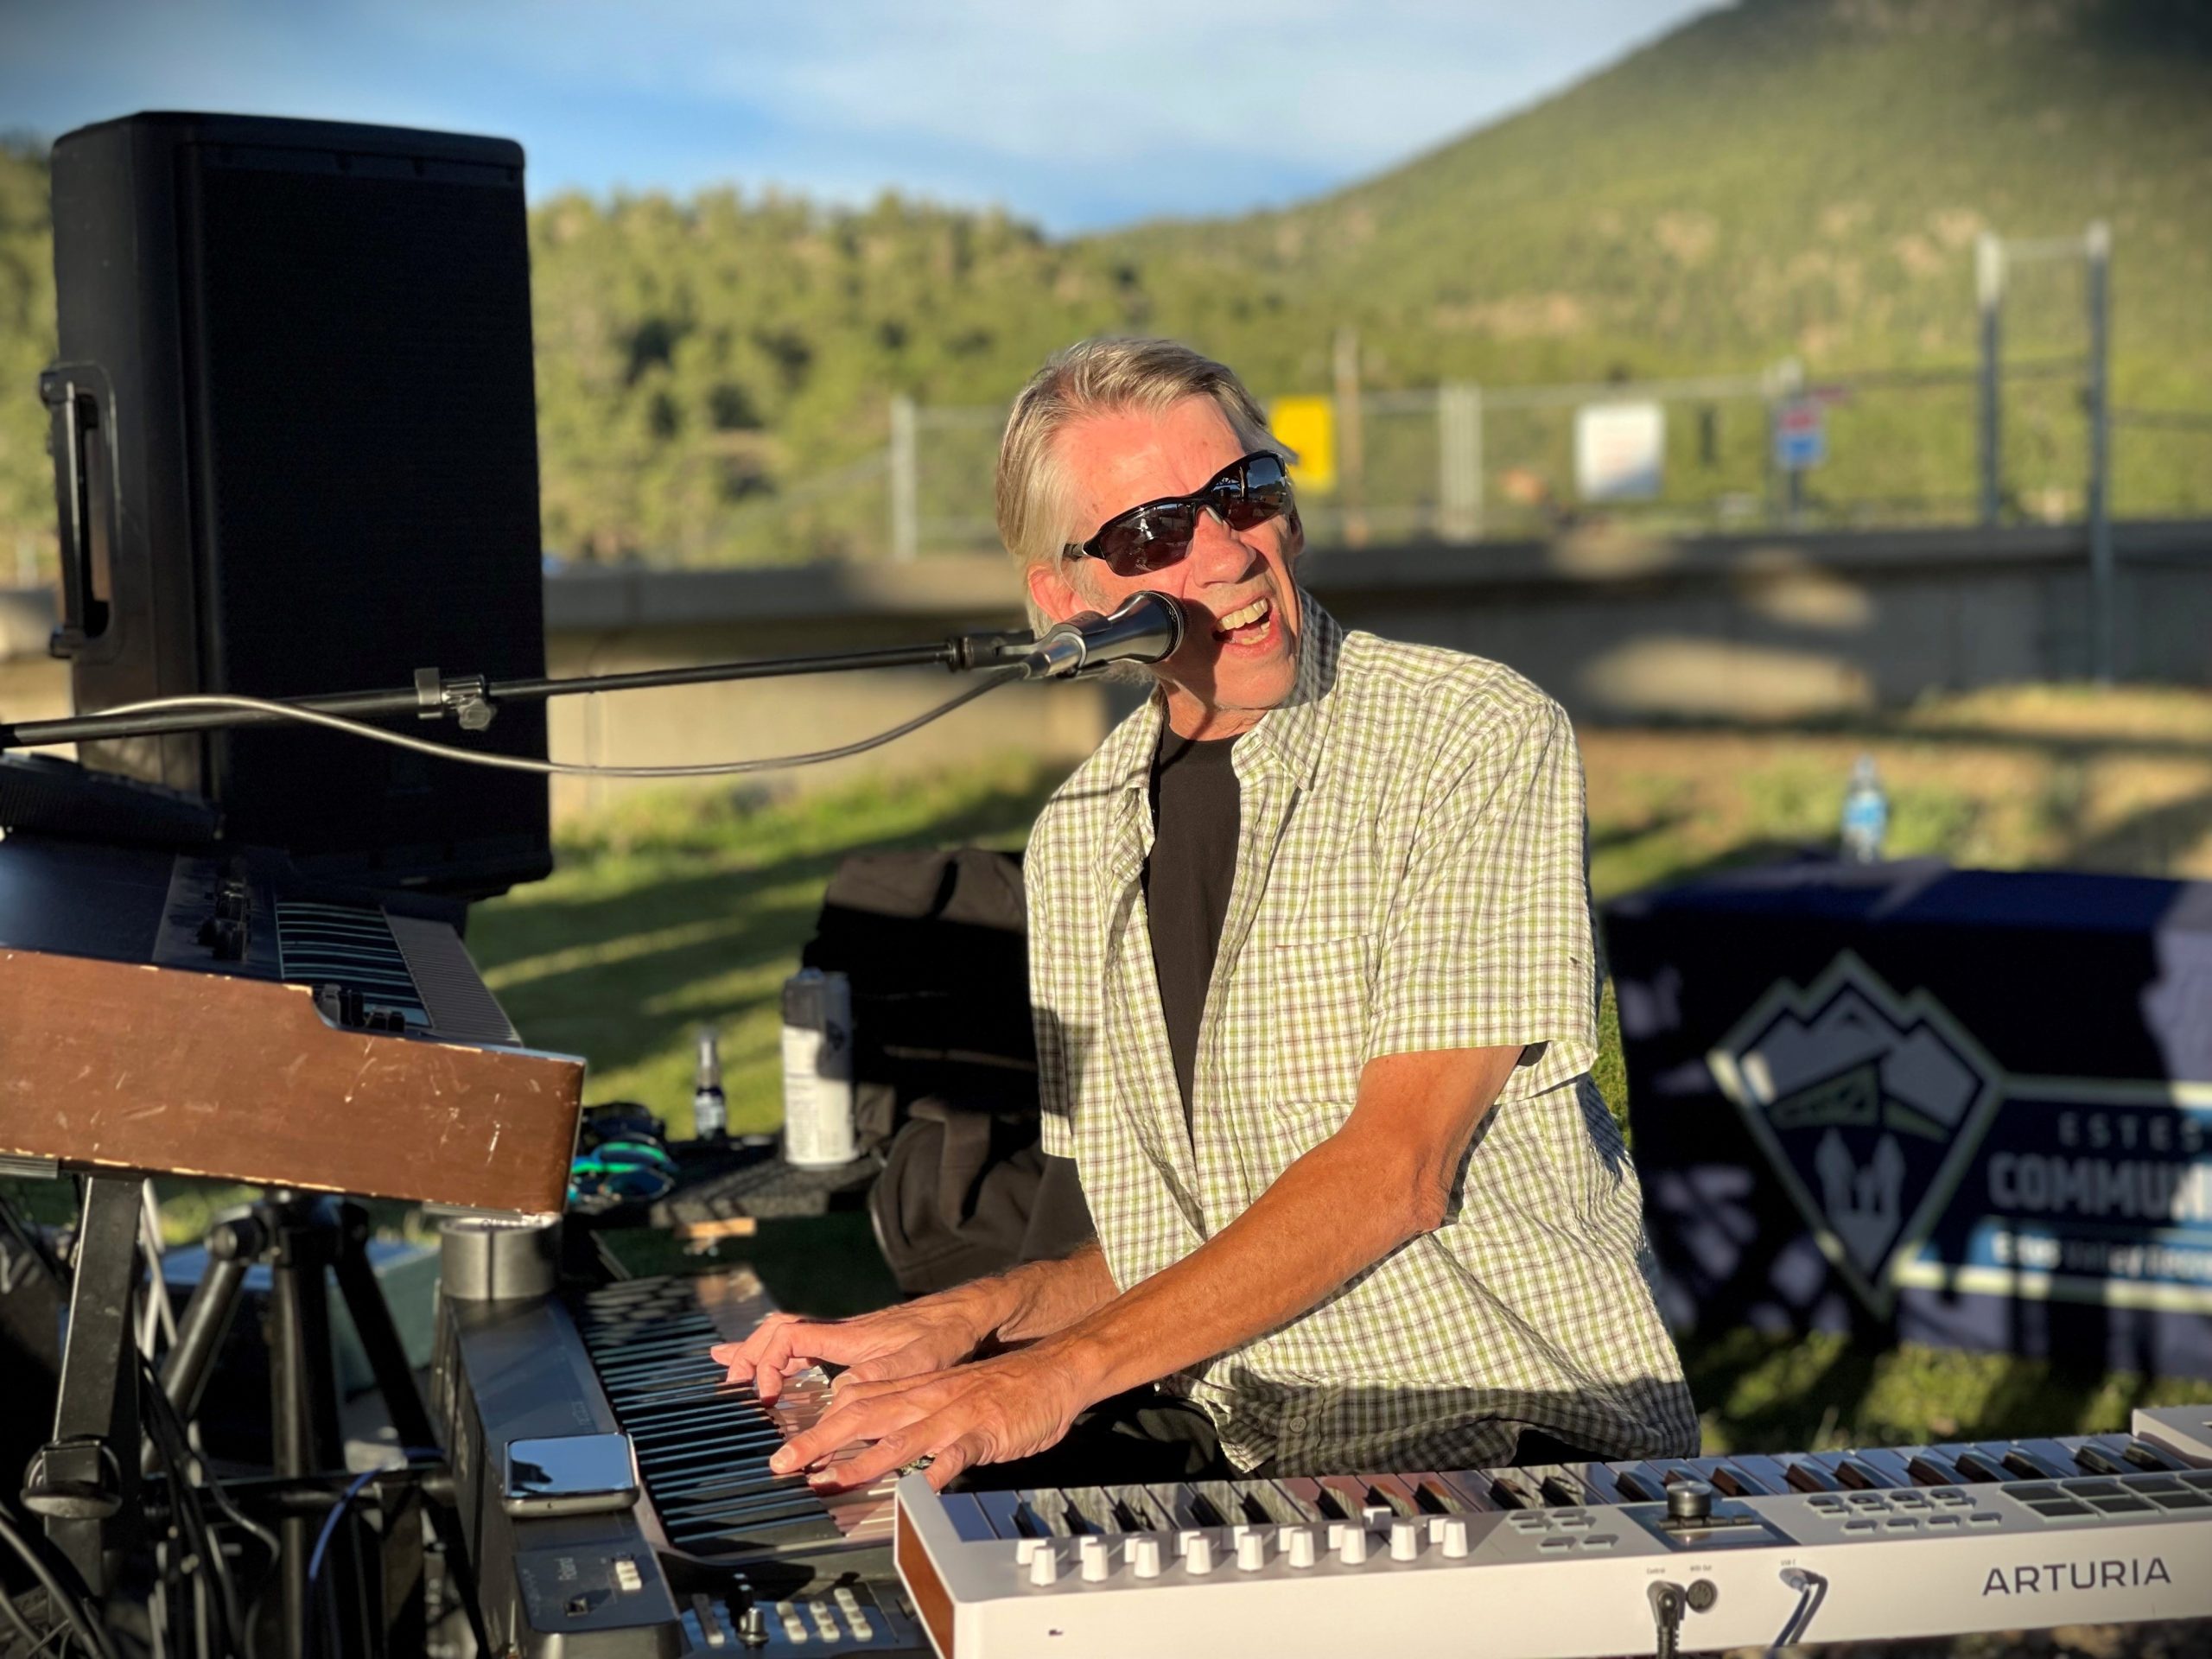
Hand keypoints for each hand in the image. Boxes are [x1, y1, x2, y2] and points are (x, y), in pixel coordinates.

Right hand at [709, 1298, 987, 1404]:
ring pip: (791, 1335)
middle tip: (726, 1377)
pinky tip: (778, 1371)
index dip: (767, 1362)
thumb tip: (838, 1395)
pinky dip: (784, 1355)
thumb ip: (883, 1375)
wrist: (977, 1311)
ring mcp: (851, 1336)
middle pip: (780, 1331)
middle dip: (749, 1352)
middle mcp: (845, 1332)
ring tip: (730, 1367)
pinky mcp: (862, 1343)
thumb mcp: (923, 1359)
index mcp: (852, 1336)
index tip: (763, 1394)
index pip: (790, 1338)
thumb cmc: (952, 1334)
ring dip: (760, 1351)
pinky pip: (810, 1344)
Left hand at [767, 1344, 1091, 1492]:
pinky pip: (956, 1454)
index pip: (855, 1400)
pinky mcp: (985, 1432)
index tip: (786, 1447)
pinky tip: (918, 1493)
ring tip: (831, 1482)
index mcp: (916, 1388)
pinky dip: (934, 1473)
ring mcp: (955, 1415)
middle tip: (784, 1464)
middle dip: (819, 1440)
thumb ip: (911, 1412)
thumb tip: (872, 1435)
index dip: (817, 1423)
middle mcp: (927, 1398)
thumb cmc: (1002, 1386)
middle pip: (862, 1415)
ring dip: (862, 1461)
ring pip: (900, 1436)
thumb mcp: (947, 1391)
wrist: (1054, 1369)